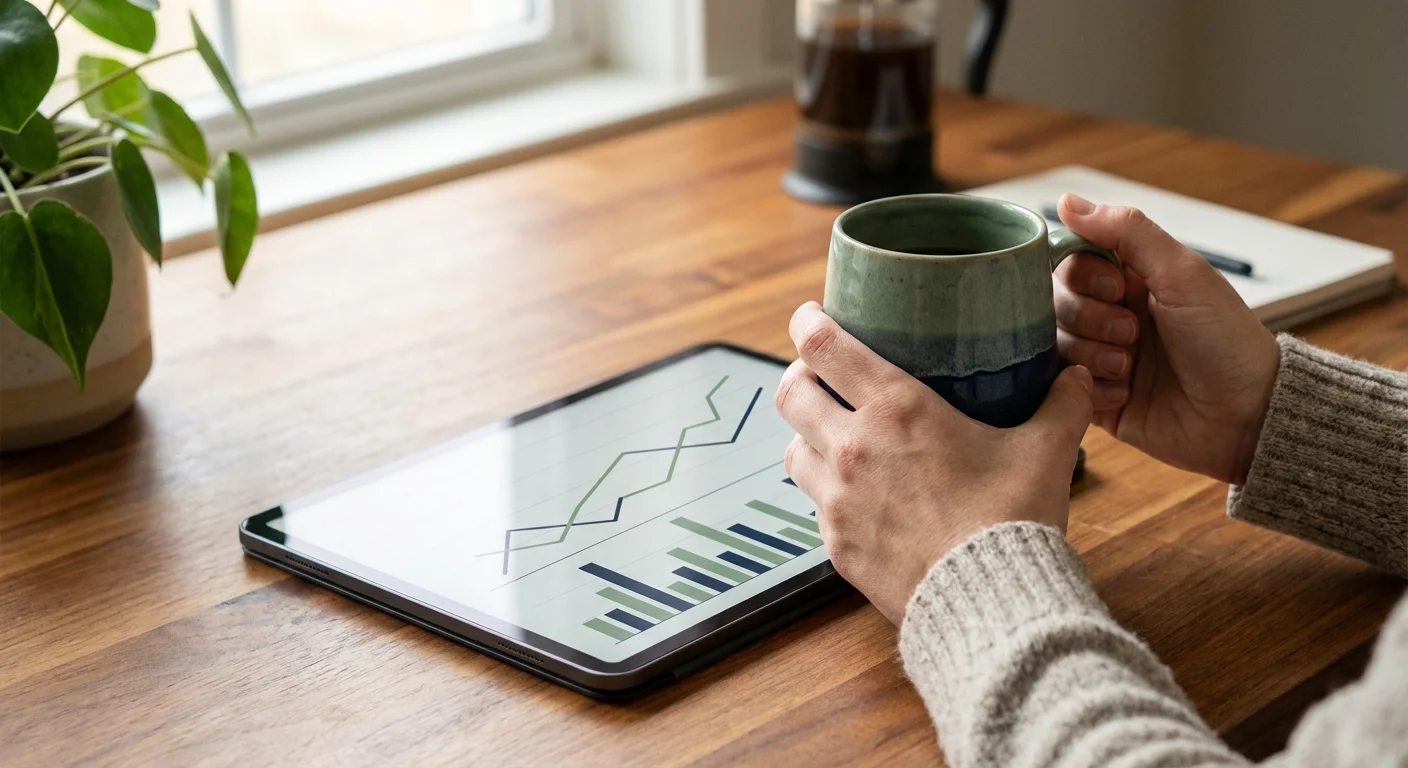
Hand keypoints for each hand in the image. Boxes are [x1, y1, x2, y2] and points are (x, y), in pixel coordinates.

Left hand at [776, 302, 1093, 623]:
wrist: (988, 605)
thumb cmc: (1012, 521)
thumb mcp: (1046, 452)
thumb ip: (1063, 405)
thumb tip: (1079, 376)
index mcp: (896, 410)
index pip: (823, 347)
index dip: (807, 322)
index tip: (809, 315)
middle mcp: (853, 447)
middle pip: (791, 392)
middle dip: (800, 376)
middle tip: (821, 376)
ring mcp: (836, 499)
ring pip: (792, 449)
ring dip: (807, 435)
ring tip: (833, 435)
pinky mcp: (836, 543)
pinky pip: (814, 504)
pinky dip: (826, 491)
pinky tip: (855, 493)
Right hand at [1052, 194, 1279, 485]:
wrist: (1245, 414)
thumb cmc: (1225, 340)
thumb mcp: (1182, 273)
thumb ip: (1126, 231)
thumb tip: (1067, 201)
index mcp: (1130, 280)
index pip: (1070, 262)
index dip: (1084, 276)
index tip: (1119, 288)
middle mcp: (1110, 315)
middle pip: (1056, 304)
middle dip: (1091, 320)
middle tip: (1134, 335)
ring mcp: (1101, 358)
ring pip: (1056, 346)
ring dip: (1094, 356)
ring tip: (1132, 369)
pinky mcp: (1096, 399)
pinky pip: (1064, 388)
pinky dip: (1094, 391)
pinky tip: (1127, 396)